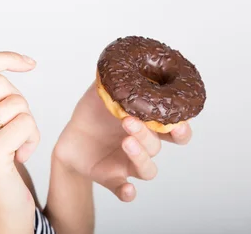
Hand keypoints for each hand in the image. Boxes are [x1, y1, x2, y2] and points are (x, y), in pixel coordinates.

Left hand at [53, 80, 192, 201]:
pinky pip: (126, 190)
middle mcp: (142, 146)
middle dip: (150, 136)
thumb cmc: (91, 114)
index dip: (181, 129)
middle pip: (158, 146)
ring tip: (125, 140)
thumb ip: (114, 79)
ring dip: (140, 156)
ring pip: (146, 168)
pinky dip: (128, 192)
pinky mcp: (113, 179)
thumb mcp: (100, 93)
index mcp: (146, 125)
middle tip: (131, 122)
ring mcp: (129, 164)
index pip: (174, 131)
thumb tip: (121, 58)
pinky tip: (128, 189)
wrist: (69, 138)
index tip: (177, 123)